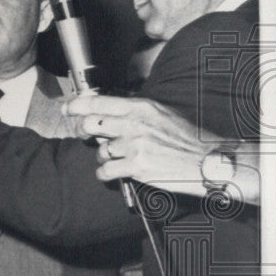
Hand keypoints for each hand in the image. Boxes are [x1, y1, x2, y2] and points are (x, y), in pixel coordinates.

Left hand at [63, 95, 234, 197]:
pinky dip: (105, 173)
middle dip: (85, 131)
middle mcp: (135, 124)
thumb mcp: (160, 113)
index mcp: (141, 107)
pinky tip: (113, 172)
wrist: (208, 161)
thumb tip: (108, 109)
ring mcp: (135, 146)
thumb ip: (134, 111)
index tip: (67, 108)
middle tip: (89, 136)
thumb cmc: (185, 137)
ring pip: (100, 151)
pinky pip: (105, 170)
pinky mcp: (137, 167)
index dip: (76, 105)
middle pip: (91, 124)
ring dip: (104, 156)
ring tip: (117, 157)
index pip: (98, 102)